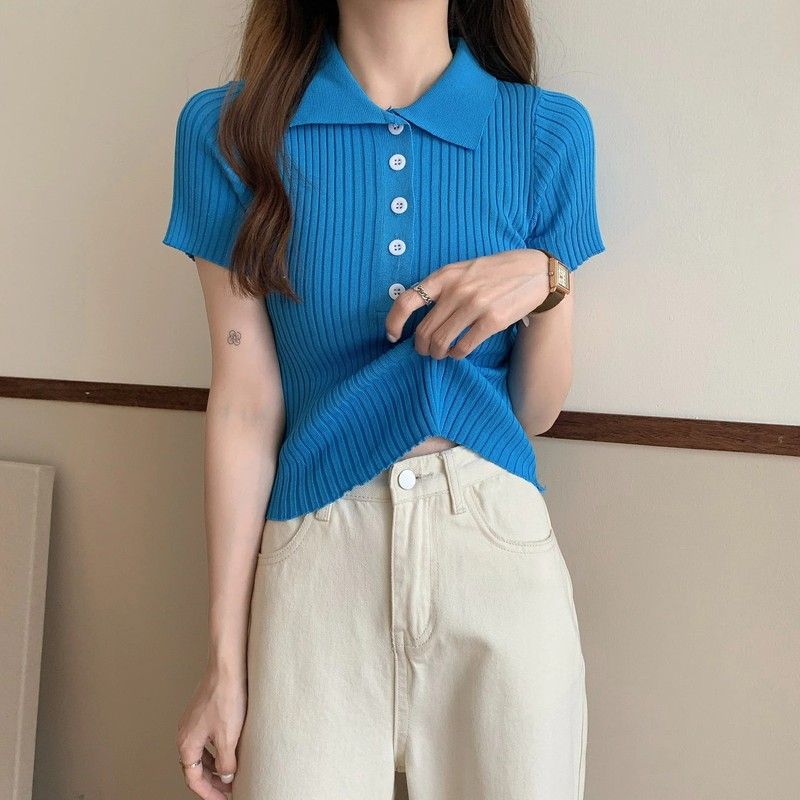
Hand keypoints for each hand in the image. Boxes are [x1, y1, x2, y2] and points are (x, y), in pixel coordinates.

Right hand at [176, 663, 246, 797]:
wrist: (227, 667)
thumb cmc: (226, 697)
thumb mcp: (228, 736)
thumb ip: (226, 762)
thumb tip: (226, 776)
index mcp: (187, 743)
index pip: (194, 778)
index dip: (209, 792)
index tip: (224, 799)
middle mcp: (185, 733)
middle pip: (195, 767)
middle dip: (211, 781)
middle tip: (228, 789)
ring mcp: (192, 722)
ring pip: (200, 753)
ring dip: (213, 766)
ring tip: (230, 773)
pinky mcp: (202, 712)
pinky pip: (205, 740)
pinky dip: (214, 751)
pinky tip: (228, 749)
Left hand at [385, 248, 550, 358]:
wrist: (535, 271)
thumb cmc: (495, 271)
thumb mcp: (463, 268)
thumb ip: (442, 285)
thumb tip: (417, 310)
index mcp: (445, 275)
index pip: (406, 301)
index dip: (394, 322)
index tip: (392, 336)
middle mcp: (457, 290)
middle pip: (424, 331)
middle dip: (420, 347)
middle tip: (425, 351)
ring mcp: (475, 306)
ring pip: (441, 343)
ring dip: (437, 354)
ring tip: (441, 354)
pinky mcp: (492, 321)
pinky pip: (463, 347)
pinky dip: (457, 355)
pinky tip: (458, 353)